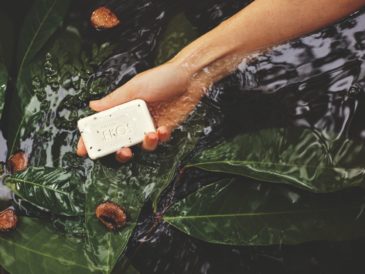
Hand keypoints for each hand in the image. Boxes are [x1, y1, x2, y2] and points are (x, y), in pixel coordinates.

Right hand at [76, 61, 205, 162]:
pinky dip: (160, 138)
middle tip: (122, 151)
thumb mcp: (135, 86)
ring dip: (144, 145)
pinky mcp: (164, 129)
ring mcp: (149, 125)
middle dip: (119, 151)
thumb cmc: (162, 77)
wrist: (190, 78)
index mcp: (123, 108)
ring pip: (141, 146)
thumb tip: (92, 106)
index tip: (83, 150)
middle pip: (120, 142)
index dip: (92, 138)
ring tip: (149, 135)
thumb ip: (114, 99)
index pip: (103, 125)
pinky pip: (159, 141)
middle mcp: (134, 119)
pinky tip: (163, 130)